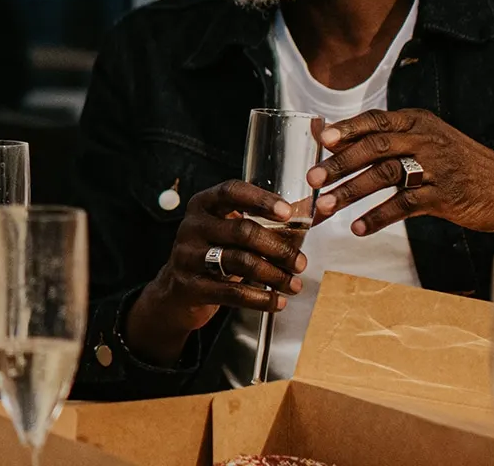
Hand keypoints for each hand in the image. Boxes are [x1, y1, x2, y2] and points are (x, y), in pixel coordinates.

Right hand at [126, 180, 308, 364]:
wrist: (176, 292)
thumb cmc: (213, 255)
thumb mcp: (232, 232)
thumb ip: (269, 221)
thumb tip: (317, 210)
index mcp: (203, 206)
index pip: (231, 191)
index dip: (261, 199)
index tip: (287, 212)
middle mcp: (192, 227)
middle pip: (243, 230)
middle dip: (278, 248)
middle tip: (299, 262)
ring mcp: (188, 257)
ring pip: (240, 261)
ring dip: (274, 275)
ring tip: (292, 284)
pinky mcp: (190, 286)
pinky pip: (233, 292)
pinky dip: (261, 299)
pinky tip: (277, 301)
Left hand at [309, 109, 493, 236]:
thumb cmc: (458, 164)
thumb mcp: (426, 142)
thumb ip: (382, 139)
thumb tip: (326, 136)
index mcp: (418, 122)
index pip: (377, 120)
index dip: (348, 129)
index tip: (322, 139)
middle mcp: (426, 139)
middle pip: (376, 147)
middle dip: (340, 163)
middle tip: (312, 179)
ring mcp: (437, 168)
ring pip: (386, 175)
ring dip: (351, 192)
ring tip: (324, 207)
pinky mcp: (445, 196)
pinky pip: (405, 205)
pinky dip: (378, 217)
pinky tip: (358, 227)